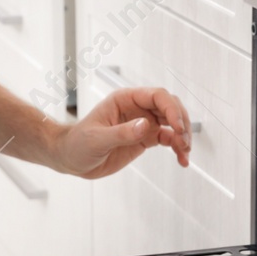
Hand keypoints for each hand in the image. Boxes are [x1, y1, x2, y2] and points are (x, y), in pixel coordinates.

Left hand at [51, 84, 193, 178]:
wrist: (71, 159)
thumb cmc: (77, 144)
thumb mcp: (97, 139)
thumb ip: (121, 133)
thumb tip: (146, 125)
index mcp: (124, 100)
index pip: (156, 96)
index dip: (171, 109)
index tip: (177, 127)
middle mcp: (137, 109)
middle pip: (169, 107)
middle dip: (181, 122)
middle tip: (184, 141)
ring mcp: (143, 123)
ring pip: (172, 123)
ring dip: (183, 136)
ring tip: (185, 153)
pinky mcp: (145, 138)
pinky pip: (168, 139)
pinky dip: (177, 148)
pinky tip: (181, 159)